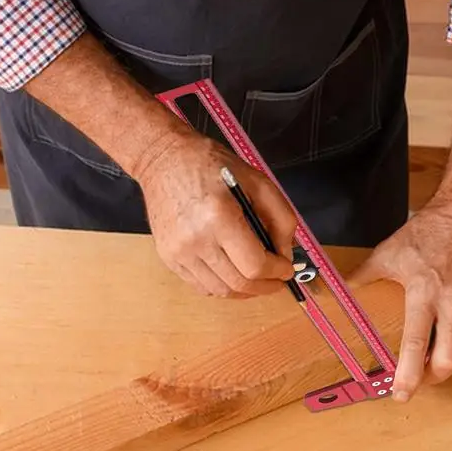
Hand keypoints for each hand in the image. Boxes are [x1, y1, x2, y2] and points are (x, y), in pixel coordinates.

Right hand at [135, 131, 296, 296]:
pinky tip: (235, 274)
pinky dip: (224, 286)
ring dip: (246, 290)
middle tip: (278, 280)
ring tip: (259, 279)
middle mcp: (195, 239)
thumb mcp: (259, 182)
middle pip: (239, 283)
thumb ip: (281, 219)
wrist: (164, 160)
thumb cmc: (211, 166)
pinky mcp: (169, 257)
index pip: (255, 265)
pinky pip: (202, 286)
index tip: (287, 269)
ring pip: (221, 290)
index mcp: (219, 216)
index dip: (277, 273)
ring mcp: (178, 251)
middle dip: (266, 286)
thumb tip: (285, 254)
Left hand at [350, 199, 451, 401]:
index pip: (415, 346)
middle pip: (449, 361)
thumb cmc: (430, 230)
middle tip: (425, 374)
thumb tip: (335, 287)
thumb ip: (363, 275)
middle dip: (434, 377)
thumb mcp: (390, 251)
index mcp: (424, 294)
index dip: (408, 377)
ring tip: (449, 356)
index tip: (401, 395)